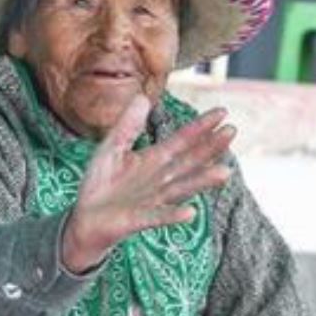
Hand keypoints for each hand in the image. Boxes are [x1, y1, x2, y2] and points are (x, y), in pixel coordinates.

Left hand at [61, 97, 235, 272]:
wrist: (83, 218)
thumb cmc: (101, 184)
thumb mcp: (111, 148)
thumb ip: (127, 125)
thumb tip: (142, 96)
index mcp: (154, 160)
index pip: (182, 141)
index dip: (200, 127)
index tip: (222, 112)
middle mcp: (159, 180)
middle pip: (189, 162)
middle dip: (210, 148)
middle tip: (232, 131)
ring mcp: (151, 200)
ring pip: (181, 188)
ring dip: (202, 181)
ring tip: (225, 172)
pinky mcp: (137, 219)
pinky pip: (157, 217)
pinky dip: (172, 215)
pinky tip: (190, 212)